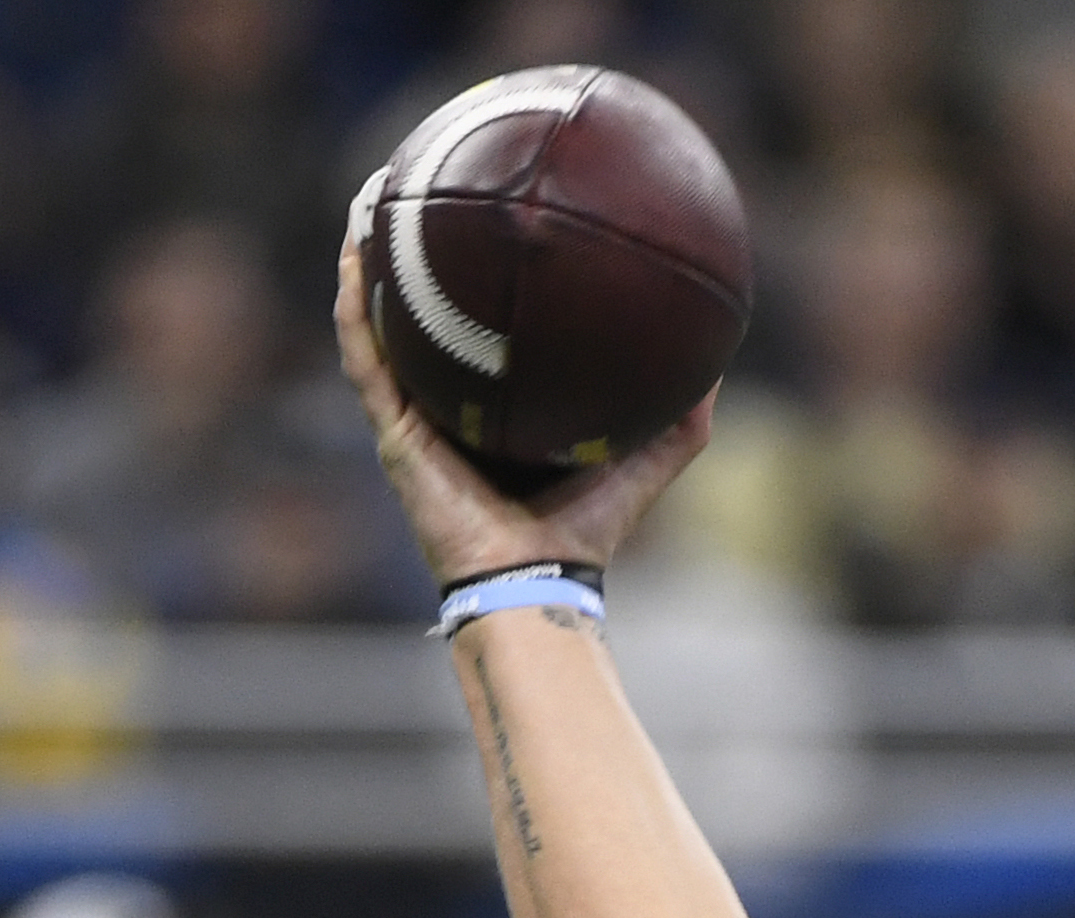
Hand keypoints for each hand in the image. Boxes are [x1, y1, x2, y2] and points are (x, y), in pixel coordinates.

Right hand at [333, 231, 716, 585]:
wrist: (539, 575)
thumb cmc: (590, 526)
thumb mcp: (650, 455)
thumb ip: (684, 413)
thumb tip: (720, 361)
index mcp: (500, 404)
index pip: (487, 328)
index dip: (485, 277)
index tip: (495, 217)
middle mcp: (451, 402)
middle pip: (425, 314)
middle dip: (417, 252)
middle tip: (424, 186)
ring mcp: (415, 414)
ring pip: (379, 322)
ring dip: (369, 261)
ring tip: (371, 200)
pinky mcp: (393, 429)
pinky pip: (365, 355)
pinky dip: (355, 305)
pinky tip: (355, 254)